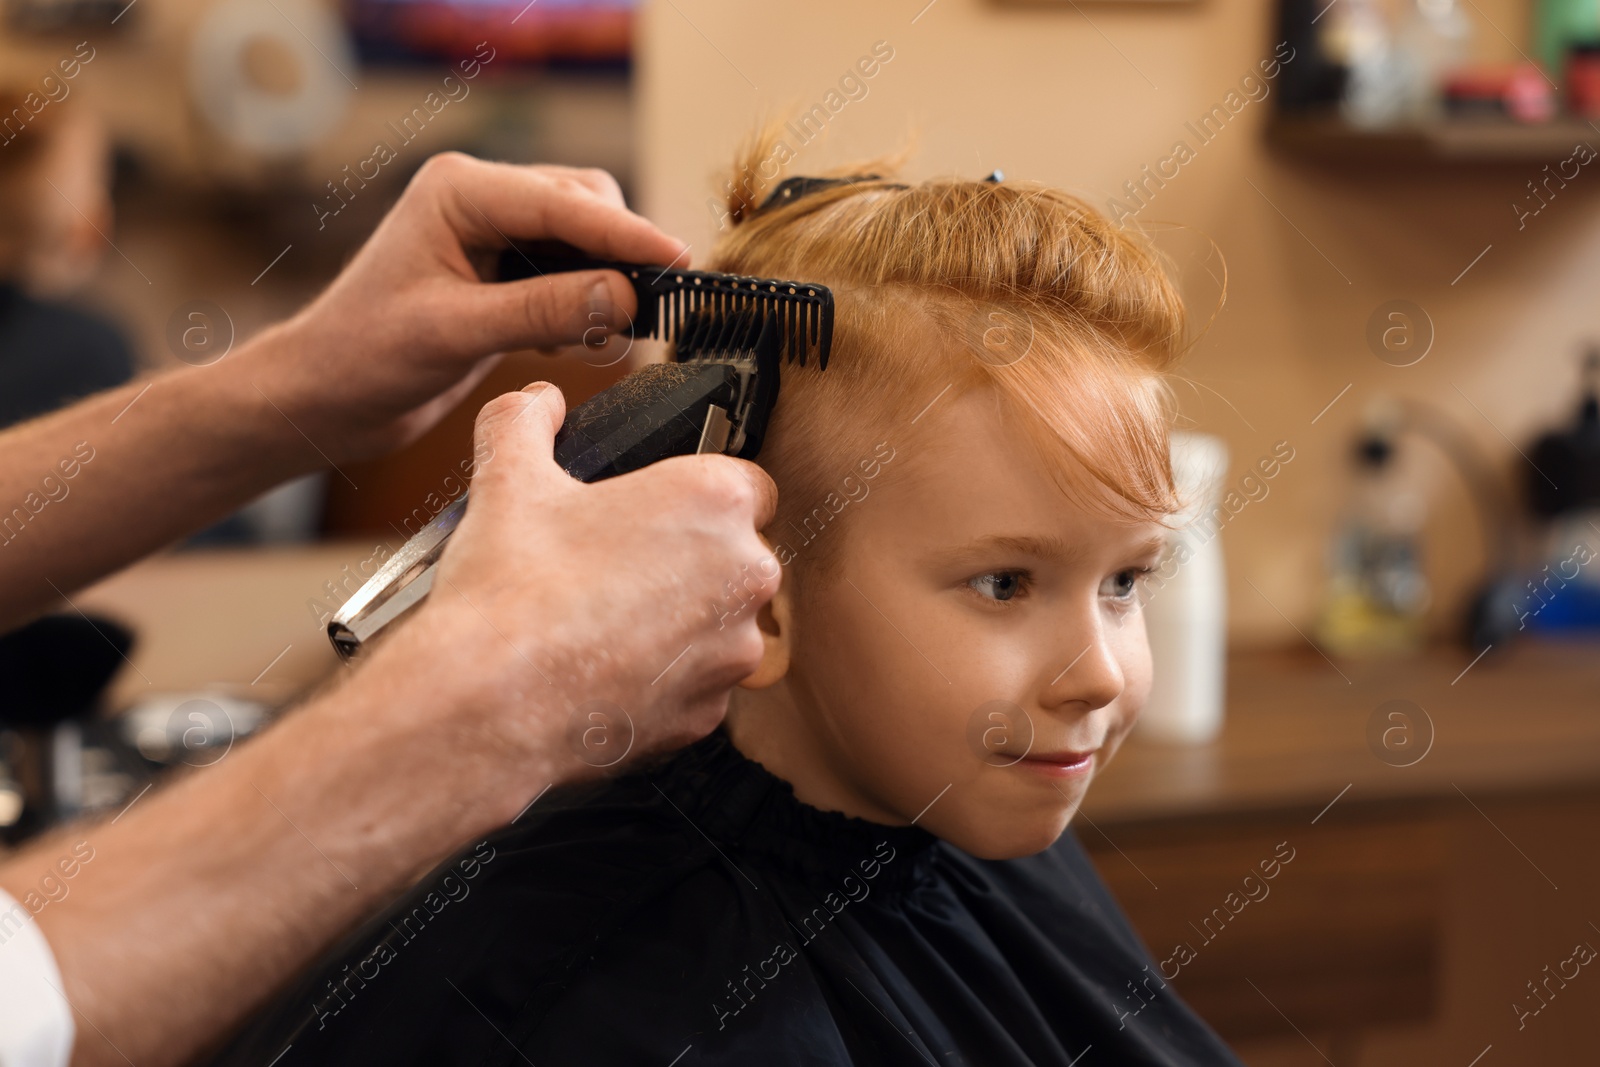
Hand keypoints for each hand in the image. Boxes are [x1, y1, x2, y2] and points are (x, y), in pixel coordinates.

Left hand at [227, 155, 687, 462]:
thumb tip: (624, 297)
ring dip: (604, 283)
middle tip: (648, 313)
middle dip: (620, 256)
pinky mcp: (504, 272)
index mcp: (459, 190)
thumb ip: (543, 310)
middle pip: (587, 207)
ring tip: (605, 334)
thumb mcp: (456, 334)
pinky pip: (572, 274)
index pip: (564, 203)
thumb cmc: (363, 357)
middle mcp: (480, 199)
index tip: (677, 262)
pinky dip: (585, 305)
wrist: (326, 397)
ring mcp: (493, 234)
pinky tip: (569, 339)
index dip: (627, 235)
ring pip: (586, 241)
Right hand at [367, 382, 780, 809]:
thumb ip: (526, 419)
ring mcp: (733, 650)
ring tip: (607, 621)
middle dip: (689, 560)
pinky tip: (606, 669)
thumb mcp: (508, 477)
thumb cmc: (511, 591)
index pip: (747, 485)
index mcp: (715, 502)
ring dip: (680, 621)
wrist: (491, 705)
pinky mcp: (710, 713)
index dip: (697, 496)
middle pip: (737, 556)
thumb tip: (538, 402)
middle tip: (620, 566)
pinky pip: (699, 683)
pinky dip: (663, 677)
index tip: (656, 511)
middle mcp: (745, 574)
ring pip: (721, 624)